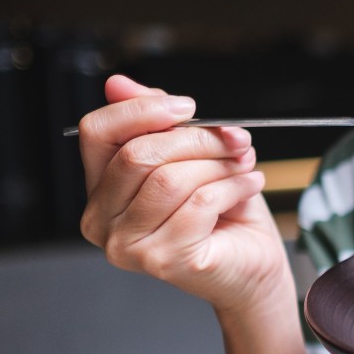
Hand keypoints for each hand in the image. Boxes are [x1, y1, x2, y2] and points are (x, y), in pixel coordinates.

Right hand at [78, 75, 289, 316]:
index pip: (97, 133)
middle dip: (197, 139)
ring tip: (245, 166)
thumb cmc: (224, 216)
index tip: (188, 108)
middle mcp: (102, 222)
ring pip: (169, 178)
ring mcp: (128, 246)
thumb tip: (119, 83)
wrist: (255, 269)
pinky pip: (198, 203)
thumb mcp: (192, 159)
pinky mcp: (164, 261)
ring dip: (218, 164)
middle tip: (235, 141)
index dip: (142, 110)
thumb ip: (158, 124)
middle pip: (139, 154)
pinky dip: (233, 186)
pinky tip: (250, 184)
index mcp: (100, 191)